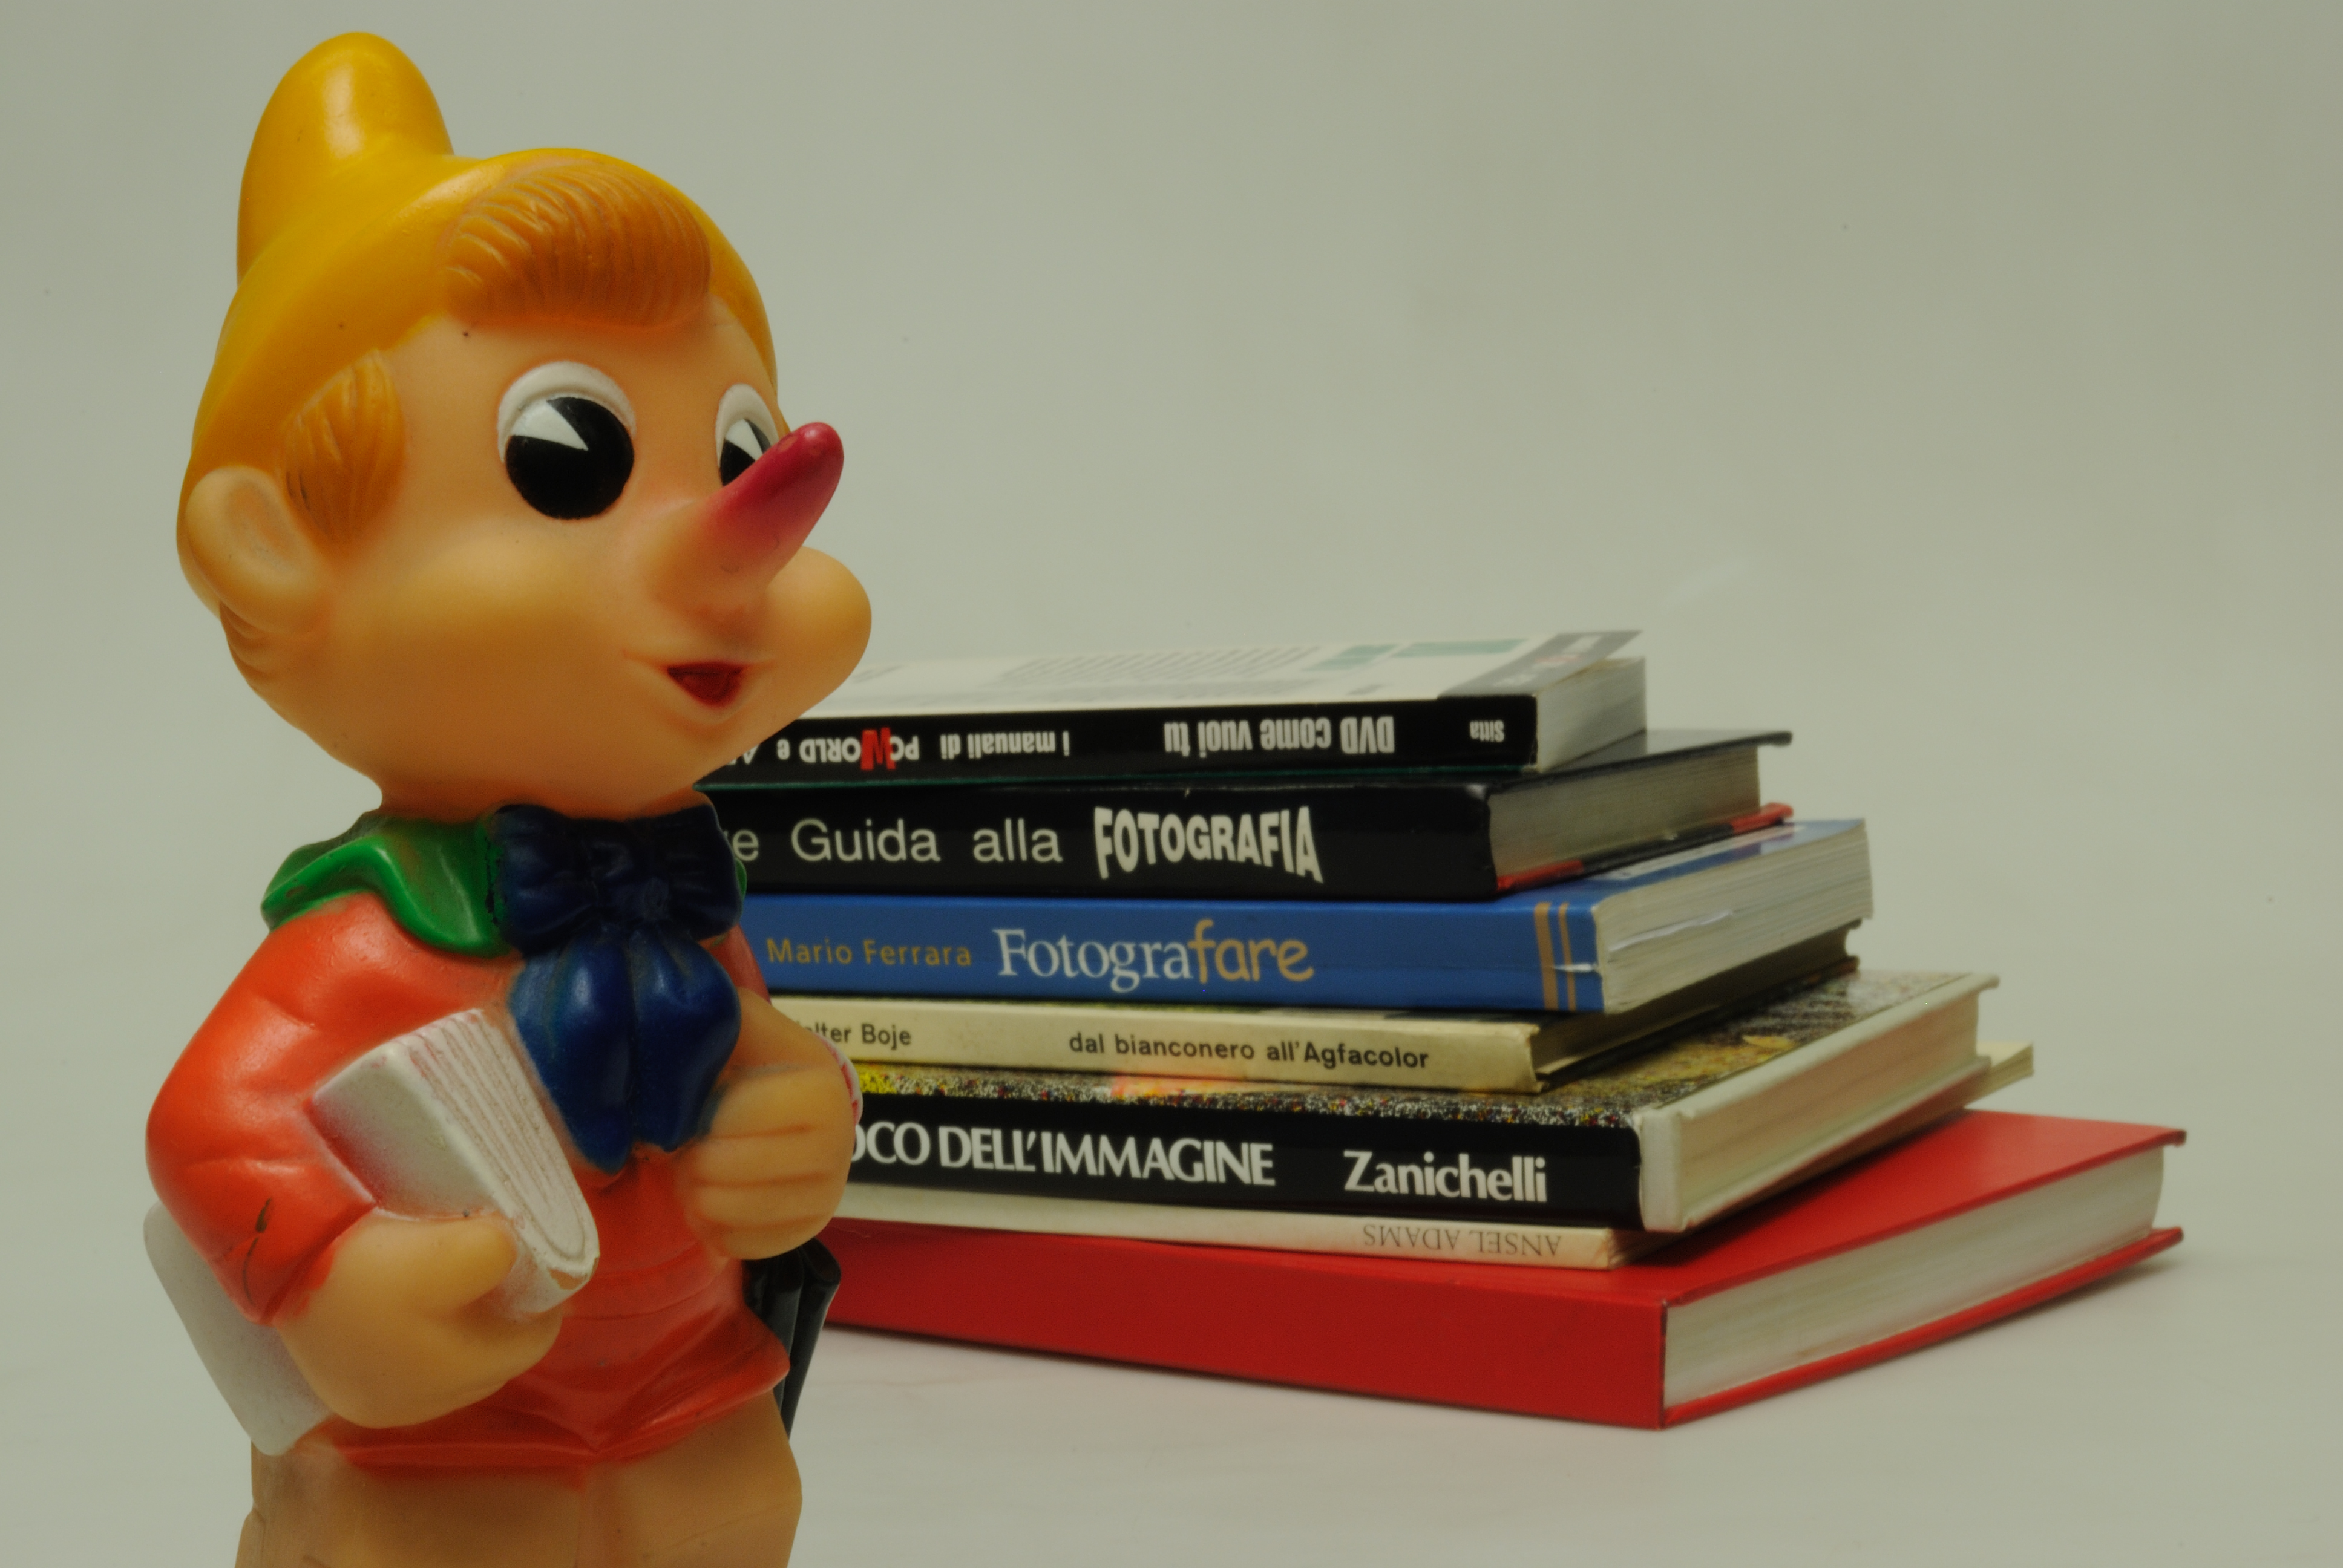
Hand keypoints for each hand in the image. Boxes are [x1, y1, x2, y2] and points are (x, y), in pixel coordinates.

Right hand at [276, 1211, 562, 1428]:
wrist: (280, 1255)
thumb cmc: (379, 1259)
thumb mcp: (466, 1246)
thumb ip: (508, 1254)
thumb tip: (511, 1254)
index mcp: (451, 1378)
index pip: (530, 1344)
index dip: (544, 1302)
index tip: (545, 1265)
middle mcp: (411, 1406)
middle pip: (487, 1360)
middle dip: (502, 1317)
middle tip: (504, 1270)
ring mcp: (367, 1401)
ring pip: (444, 1364)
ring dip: (459, 1326)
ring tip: (459, 1279)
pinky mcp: (336, 1383)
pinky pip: (402, 1362)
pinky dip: (418, 1332)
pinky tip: (414, 1299)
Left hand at [679, 989, 855, 1259]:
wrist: (783, 1107)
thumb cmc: (750, 1062)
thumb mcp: (738, 1025)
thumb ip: (714, 1018)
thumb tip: (673, 1016)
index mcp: (823, 1086)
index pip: (748, 1112)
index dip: (709, 1113)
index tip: (698, 1105)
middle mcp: (839, 1143)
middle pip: (734, 1170)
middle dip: (693, 1159)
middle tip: (687, 1143)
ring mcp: (828, 1193)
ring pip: (732, 1213)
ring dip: (695, 1194)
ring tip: (695, 1169)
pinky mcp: (807, 1230)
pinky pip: (740, 1246)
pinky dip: (712, 1228)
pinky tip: (712, 1197)